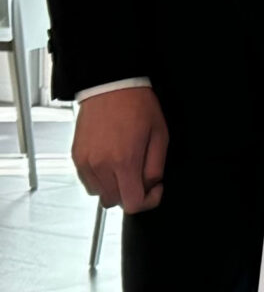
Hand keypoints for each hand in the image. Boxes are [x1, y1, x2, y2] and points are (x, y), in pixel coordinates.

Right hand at [71, 85, 168, 213]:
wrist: (109, 87)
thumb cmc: (136, 106)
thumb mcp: (160, 136)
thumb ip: (155, 168)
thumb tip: (151, 186)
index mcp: (124, 161)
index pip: (133, 203)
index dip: (148, 201)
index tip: (155, 189)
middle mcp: (101, 165)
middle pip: (115, 202)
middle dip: (131, 194)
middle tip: (141, 177)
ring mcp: (85, 162)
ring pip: (100, 195)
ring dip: (114, 188)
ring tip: (125, 168)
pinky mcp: (76, 157)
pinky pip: (88, 182)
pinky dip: (100, 180)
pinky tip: (111, 164)